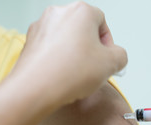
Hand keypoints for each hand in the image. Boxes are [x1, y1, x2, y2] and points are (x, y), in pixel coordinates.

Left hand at [11, 1, 126, 105]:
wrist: (36, 88)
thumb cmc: (69, 72)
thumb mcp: (112, 64)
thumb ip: (121, 56)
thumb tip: (117, 57)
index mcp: (81, 11)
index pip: (102, 22)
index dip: (108, 43)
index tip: (107, 58)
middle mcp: (59, 13)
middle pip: (83, 29)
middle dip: (91, 48)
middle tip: (94, 67)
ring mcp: (41, 27)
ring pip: (66, 39)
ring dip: (75, 54)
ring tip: (77, 74)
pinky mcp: (30, 42)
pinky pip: (51, 48)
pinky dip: (59, 59)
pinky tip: (63, 75)